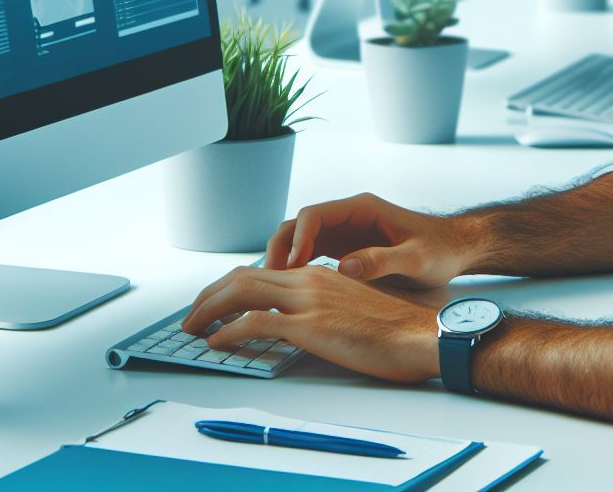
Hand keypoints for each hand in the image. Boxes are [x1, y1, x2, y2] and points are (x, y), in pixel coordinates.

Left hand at [182, 264, 439, 382]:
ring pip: (242, 291)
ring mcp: (308, 298)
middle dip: (211, 294)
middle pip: (244, 276)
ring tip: (192, 327)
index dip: (231, 284)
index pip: (262, 270)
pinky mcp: (309, 323)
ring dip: (209, 309)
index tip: (214, 301)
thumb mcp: (352, 306)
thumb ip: (322, 306)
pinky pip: (254, 322)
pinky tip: (216, 342)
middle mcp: (308, 278)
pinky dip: (228, 331)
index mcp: (318, 273)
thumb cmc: (395, 328)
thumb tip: (298, 322)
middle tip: (192, 314)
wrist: (420, 334)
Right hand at [264, 192, 474, 287]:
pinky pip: (311, 254)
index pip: (314, 215)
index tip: (292, 267)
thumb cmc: (441, 250)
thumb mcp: (417, 258)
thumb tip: (343, 268)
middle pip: (299, 225)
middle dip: (281, 249)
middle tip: (269, 281)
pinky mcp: (346, 249)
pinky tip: (292, 293)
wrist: (456, 248)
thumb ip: (382, 261)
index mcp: (362, 209)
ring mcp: (345, 232)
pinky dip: (297, 269)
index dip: (298, 239)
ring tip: (273, 290)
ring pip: (300, 239)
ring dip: (284, 260)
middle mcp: (348, 216)